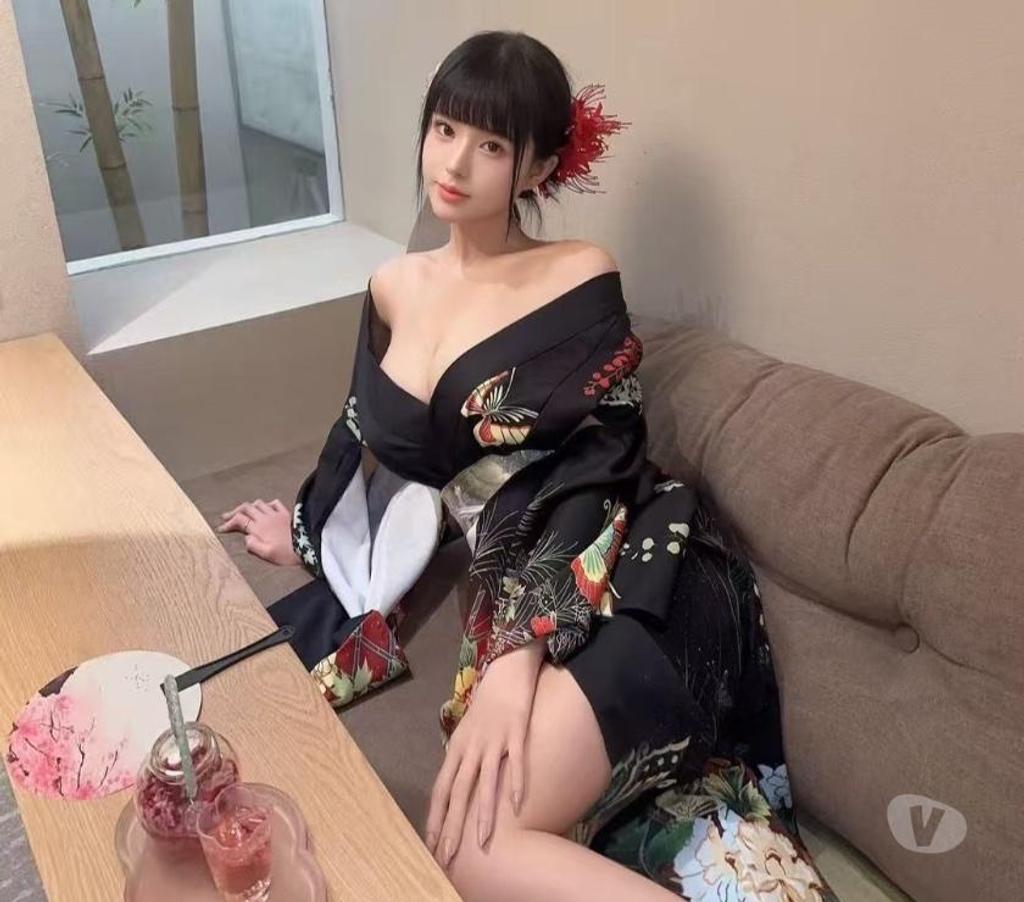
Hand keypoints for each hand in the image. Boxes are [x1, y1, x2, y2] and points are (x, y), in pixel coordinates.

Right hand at [217, 498, 301, 566]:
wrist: (308, 546)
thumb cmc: (287, 554)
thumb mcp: (267, 554)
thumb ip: (254, 546)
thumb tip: (246, 538)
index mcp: (259, 528)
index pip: (239, 520)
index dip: (228, 523)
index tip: (221, 529)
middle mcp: (266, 518)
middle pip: (246, 508)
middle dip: (234, 512)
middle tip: (226, 517)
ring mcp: (276, 514)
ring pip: (258, 503)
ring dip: (249, 506)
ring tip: (244, 512)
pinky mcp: (286, 513)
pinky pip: (274, 503)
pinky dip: (266, 504)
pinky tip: (265, 508)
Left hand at [425, 640, 544, 867]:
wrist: (507, 668)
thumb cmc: (489, 701)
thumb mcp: (469, 730)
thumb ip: (464, 756)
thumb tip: (459, 784)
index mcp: (456, 747)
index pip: (441, 788)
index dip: (435, 817)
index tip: (431, 845)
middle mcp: (470, 746)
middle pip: (458, 791)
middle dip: (452, 825)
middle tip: (448, 855)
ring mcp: (492, 738)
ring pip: (484, 782)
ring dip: (482, 813)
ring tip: (482, 842)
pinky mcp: (515, 730)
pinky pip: (514, 760)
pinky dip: (514, 781)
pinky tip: (516, 804)